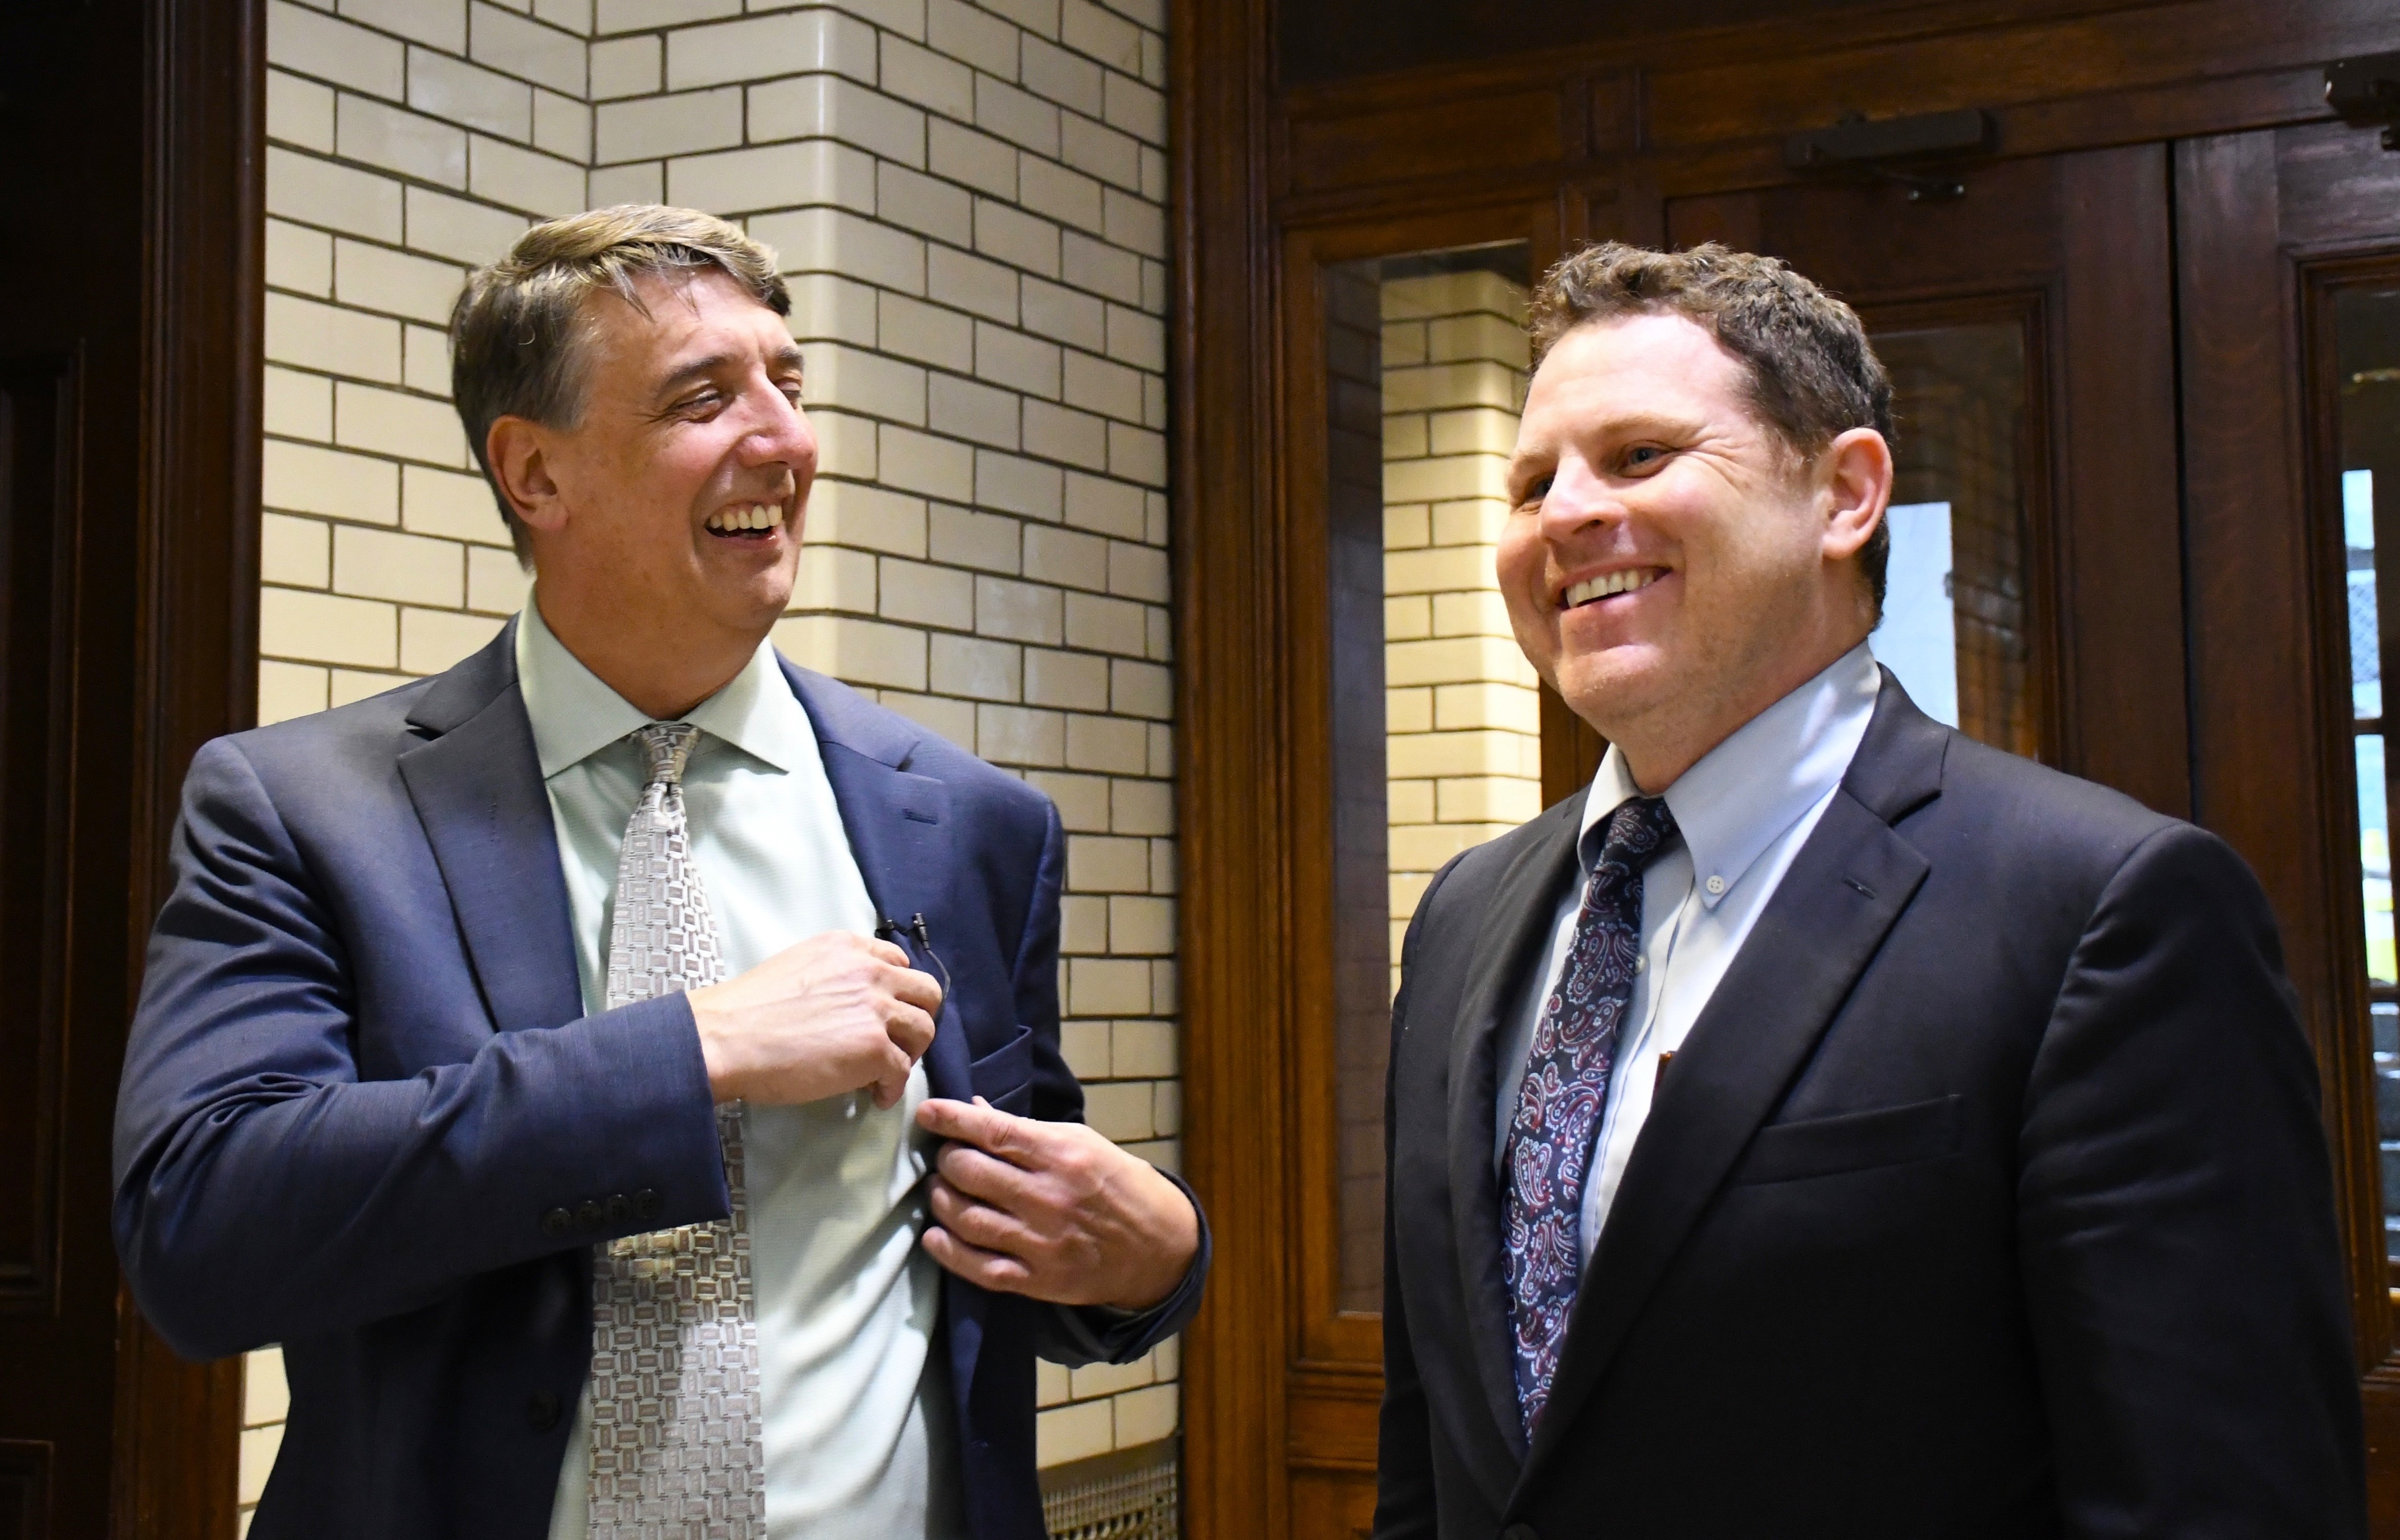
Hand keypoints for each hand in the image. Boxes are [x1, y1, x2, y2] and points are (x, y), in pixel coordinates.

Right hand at [687, 931, 941, 1108]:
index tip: (887, 1012)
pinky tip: (874, 1096)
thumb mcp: (798, 967)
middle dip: (917, 1018)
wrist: (724, 1038)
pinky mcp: (873, 1048)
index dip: (898, 991)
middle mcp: (869, 971)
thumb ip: (835, 975)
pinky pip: (903, 1070)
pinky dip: (893, 1087)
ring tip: (886, 1071)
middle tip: (898, 1042)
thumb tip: (851, 1006)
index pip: (898, 960)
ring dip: (910, 1053)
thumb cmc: (746, 1010)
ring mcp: (875, 1009)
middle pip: (927, 992)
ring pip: (924, 1029)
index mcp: (848, 948)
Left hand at [915, 1097, 1199, 1309]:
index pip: (993, 1131)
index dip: (952, 1119)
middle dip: (946, 1160)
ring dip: (942, 1200)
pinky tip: (936, 1236)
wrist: (1158, 1247)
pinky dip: (948, 1251)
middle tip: (946, 1157)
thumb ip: (1027, 1131)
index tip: (927, 1112)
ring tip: (942, 1190)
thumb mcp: (1082, 1142)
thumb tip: (976, 1110)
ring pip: (967, 1218)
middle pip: (970, 1173)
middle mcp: (1048, 1197)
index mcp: (1062, 1155)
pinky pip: (978, 1268)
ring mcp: (1041, 1242)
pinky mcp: (1038, 1279)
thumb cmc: (1117, 1184)